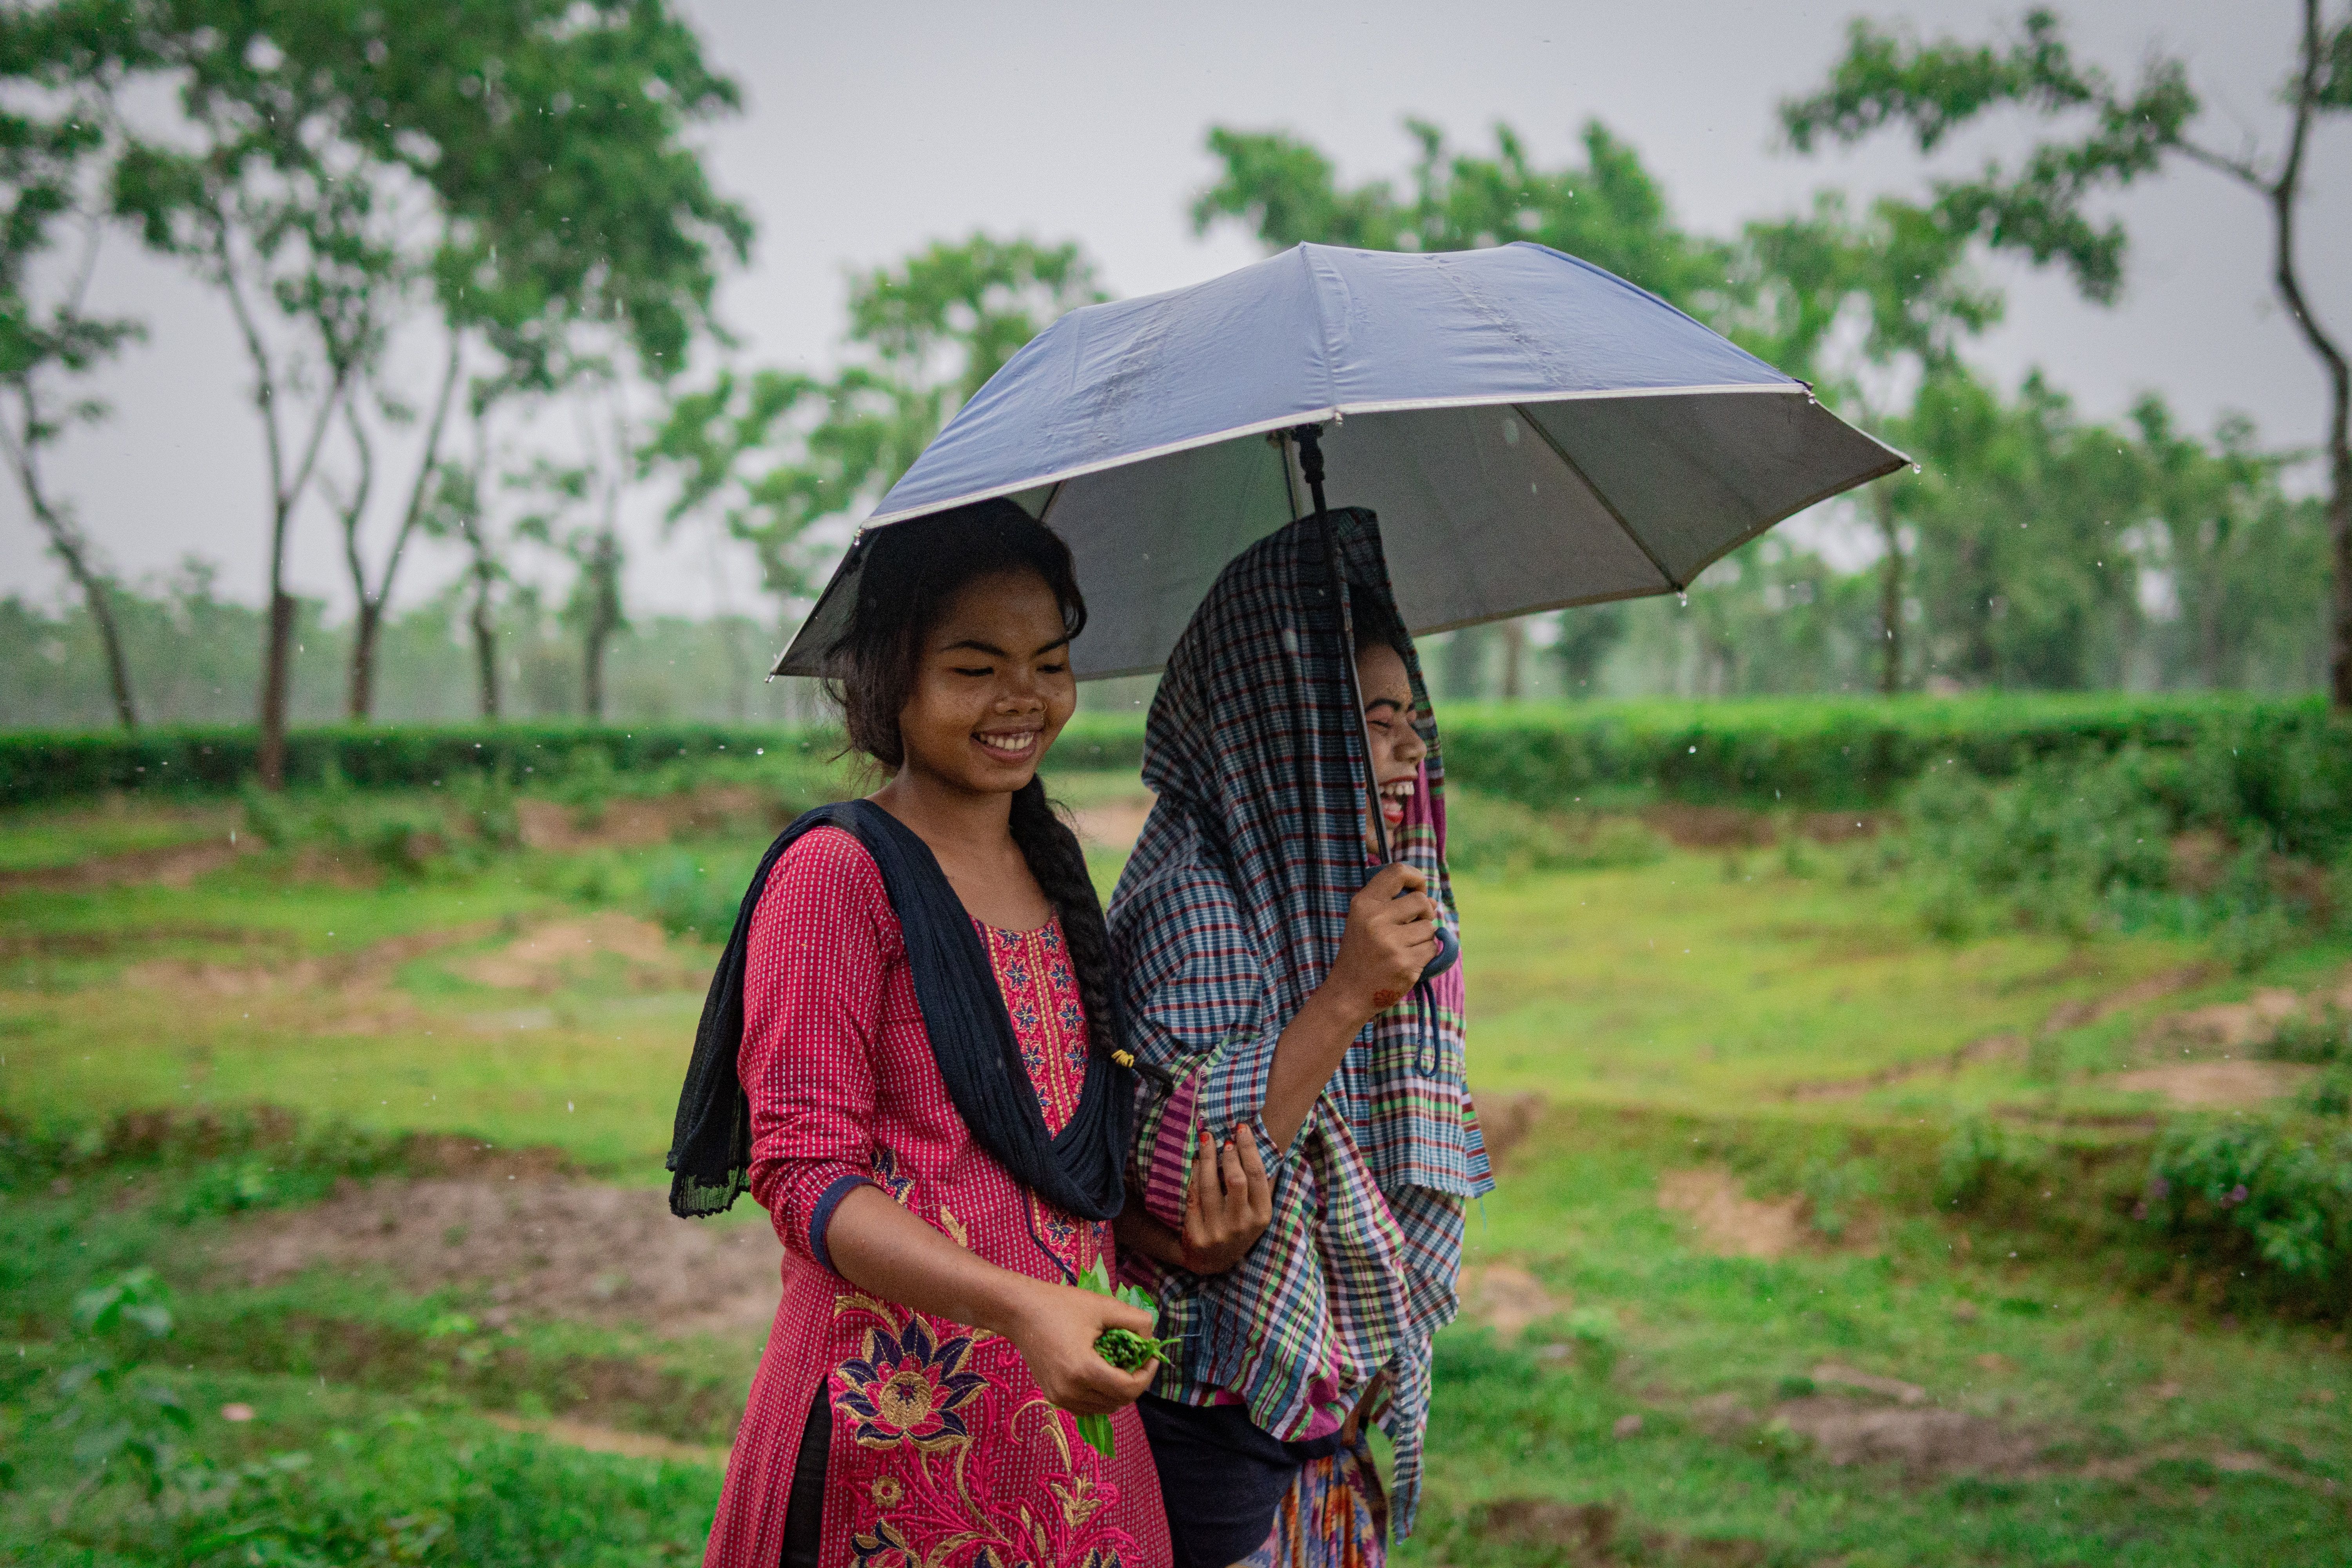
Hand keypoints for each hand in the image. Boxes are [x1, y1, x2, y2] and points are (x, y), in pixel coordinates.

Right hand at [1002, 1277, 1158, 1414]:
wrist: (1020, 1311)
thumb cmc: (1061, 1305)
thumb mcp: (1103, 1306)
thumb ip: (1136, 1321)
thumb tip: (1152, 1340)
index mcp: (1083, 1370)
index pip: (1128, 1389)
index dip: (1147, 1375)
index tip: (1150, 1357)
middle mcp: (1071, 1391)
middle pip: (1119, 1401)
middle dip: (1135, 1382)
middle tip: (1137, 1359)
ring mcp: (1060, 1398)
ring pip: (1104, 1408)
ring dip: (1118, 1391)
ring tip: (1119, 1365)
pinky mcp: (1053, 1397)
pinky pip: (1087, 1407)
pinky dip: (1100, 1396)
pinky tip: (1101, 1374)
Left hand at [1179, 1123, 1272, 1273]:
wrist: (1213, 1262)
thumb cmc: (1238, 1226)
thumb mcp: (1255, 1211)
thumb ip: (1258, 1184)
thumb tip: (1256, 1142)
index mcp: (1262, 1216)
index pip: (1257, 1175)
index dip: (1249, 1149)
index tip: (1241, 1128)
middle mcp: (1242, 1225)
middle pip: (1235, 1180)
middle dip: (1228, 1154)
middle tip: (1223, 1137)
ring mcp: (1218, 1233)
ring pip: (1210, 1186)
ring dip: (1207, 1158)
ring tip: (1206, 1140)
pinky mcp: (1197, 1236)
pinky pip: (1193, 1198)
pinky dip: (1194, 1176)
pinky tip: (1195, 1162)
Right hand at [1321, 862, 1438, 1025]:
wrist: (1348, 992)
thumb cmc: (1361, 952)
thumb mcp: (1365, 919)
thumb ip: (1393, 903)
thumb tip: (1433, 901)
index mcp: (1364, 904)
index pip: (1397, 872)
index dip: (1416, 878)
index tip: (1418, 889)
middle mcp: (1376, 920)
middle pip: (1422, 901)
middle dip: (1424, 914)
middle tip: (1410, 927)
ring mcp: (1391, 943)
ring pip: (1430, 927)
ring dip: (1424, 937)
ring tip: (1403, 947)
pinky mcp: (1406, 964)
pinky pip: (1432, 948)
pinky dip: (1425, 955)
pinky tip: (1406, 961)